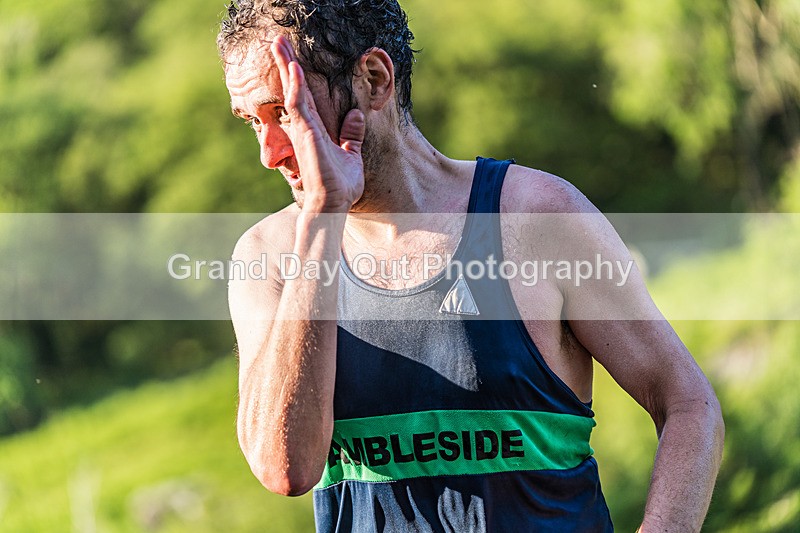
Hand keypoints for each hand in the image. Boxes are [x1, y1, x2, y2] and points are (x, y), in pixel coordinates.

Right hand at [271, 35, 365, 212]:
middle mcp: (306, 128)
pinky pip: (298, 105)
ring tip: (279, 42)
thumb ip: (351, 136)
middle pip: (295, 89)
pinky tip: (293, 67)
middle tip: (279, 39)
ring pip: (293, 91)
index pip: (305, 97)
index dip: (299, 77)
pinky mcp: (305, 135)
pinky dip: (296, 86)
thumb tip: (356, 115)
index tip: (293, 56)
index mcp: (315, 131)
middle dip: (287, 63)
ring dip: (287, 66)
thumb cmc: (340, 186)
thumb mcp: (352, 156)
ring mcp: (304, 131)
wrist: (333, 205)